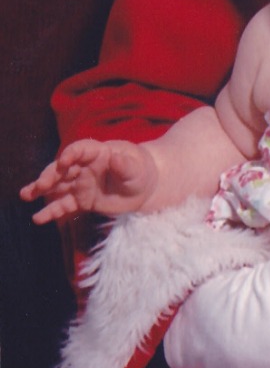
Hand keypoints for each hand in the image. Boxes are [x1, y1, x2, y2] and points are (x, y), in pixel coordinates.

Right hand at [20, 140, 155, 222]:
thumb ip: (125, 164)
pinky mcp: (82, 200)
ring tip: (26, 195)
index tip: (64, 161)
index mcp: (100, 152)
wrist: (145, 188)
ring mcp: (82, 184)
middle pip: (63, 168)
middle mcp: (86, 167)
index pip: (81, 149)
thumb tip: (114, 158)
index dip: (71, 153)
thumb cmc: (141, 171)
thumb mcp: (137, 168)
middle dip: (50, 174)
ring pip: (58, 186)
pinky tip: (38, 218)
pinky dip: (51, 211)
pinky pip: (64, 204)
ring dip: (41, 189)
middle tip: (41, 185)